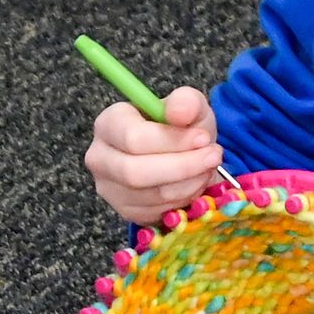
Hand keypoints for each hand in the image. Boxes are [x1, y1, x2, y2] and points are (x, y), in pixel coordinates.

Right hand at [84, 86, 223, 223]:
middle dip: (183, 166)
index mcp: (109, 123)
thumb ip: (186, 102)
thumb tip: (178, 112)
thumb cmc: (179, 126)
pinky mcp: (124, 210)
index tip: (204, 138)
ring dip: (189, 183)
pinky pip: (157, 211)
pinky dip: (184, 199)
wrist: (179, 153)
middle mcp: (100, 157)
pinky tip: (194, 183)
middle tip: (213, 157)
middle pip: (136, 172)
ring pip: (152, 194)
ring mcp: (109, 188)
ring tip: (207, 167)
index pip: (133, 138)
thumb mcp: (188, 106)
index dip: (172, 141)